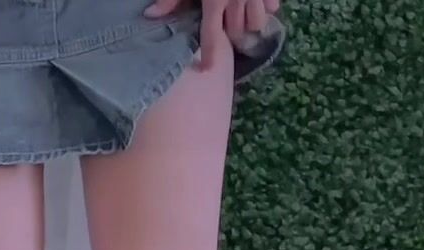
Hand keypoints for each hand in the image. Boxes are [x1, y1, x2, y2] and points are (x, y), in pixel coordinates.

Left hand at [144, 0, 280, 71]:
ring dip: (248, 23)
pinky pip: (273, 6)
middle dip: (229, 32)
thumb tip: (150, 16)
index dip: (209, 55)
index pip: (210, 37)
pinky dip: (266, 7)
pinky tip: (259, 2)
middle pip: (235, 32)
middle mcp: (238, 1)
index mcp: (215, 1)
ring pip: (256, 23)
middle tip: (222, 24)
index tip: (207, 68)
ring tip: (240, 15)